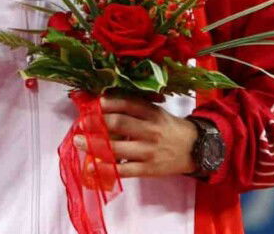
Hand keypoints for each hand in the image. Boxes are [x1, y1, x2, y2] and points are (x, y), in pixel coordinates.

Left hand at [75, 96, 198, 177]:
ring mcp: (148, 151)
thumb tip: (104, 102)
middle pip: (119, 124)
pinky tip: (91, 168)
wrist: (196, 150)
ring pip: (117, 148)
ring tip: (78, 142)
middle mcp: (150, 131)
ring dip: (93, 145)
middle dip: (95, 122)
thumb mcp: (156, 112)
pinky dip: (105, 169)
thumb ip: (134, 108)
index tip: (93, 104)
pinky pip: (123, 170)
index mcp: (152, 113)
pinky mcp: (148, 169)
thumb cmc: (169, 128)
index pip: (126, 104)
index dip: (107, 103)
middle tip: (80, 123)